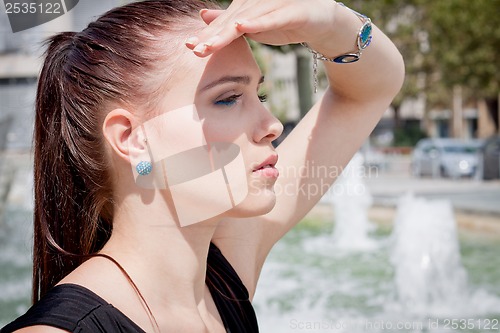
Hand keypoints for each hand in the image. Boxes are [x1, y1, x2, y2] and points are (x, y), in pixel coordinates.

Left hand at [185, 0, 337, 56]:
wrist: (323, 21)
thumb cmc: (287, 21)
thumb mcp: (255, 25)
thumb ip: (229, 21)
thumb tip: (204, 16)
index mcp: (248, 7)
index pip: (225, 22)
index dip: (207, 33)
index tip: (189, 45)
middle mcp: (258, 3)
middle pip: (232, 20)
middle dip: (213, 35)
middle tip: (195, 47)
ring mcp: (276, 5)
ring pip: (248, 19)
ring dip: (229, 30)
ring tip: (212, 42)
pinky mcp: (293, 11)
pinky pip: (273, 17)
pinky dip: (258, 22)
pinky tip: (243, 26)